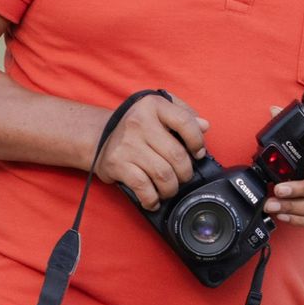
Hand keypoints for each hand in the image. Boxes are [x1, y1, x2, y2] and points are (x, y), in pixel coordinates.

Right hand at [95, 94, 208, 210]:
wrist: (98, 136)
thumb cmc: (137, 126)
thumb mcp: (159, 111)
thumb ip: (184, 114)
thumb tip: (205, 126)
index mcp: (153, 105)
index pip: (185, 122)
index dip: (197, 141)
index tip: (198, 153)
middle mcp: (139, 123)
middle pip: (177, 155)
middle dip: (185, 173)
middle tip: (182, 176)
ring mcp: (128, 144)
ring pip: (163, 175)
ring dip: (171, 188)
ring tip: (169, 188)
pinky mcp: (117, 164)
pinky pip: (143, 188)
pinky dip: (152, 199)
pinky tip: (154, 199)